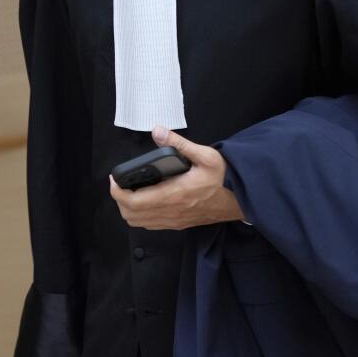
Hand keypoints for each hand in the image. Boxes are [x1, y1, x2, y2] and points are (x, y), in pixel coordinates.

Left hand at [108, 126, 245, 229]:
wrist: (243, 198)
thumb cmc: (225, 177)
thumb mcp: (205, 155)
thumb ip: (179, 143)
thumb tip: (157, 131)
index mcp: (174, 195)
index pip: (133, 201)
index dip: (117, 191)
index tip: (114, 178)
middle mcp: (171, 212)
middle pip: (131, 215)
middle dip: (119, 199)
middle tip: (120, 182)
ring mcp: (175, 221)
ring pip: (139, 223)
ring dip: (129, 209)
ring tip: (130, 190)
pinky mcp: (180, 224)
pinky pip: (152, 225)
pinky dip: (141, 216)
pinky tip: (146, 200)